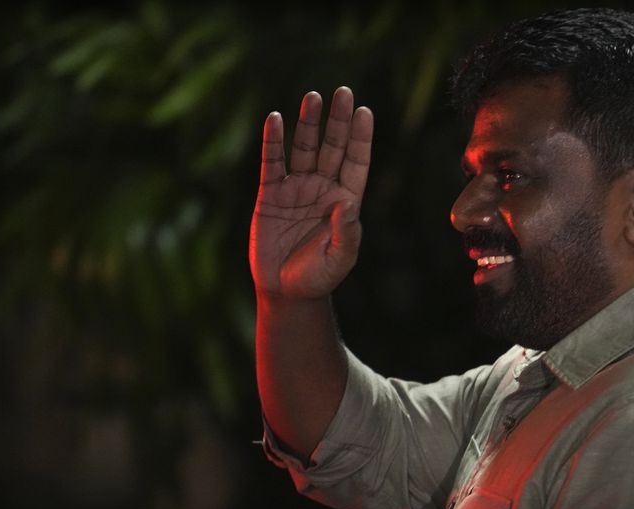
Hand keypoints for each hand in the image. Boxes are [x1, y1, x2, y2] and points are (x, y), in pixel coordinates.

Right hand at [249, 87, 373, 299]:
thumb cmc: (318, 278)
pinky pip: (272, 163)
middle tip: (342, 92)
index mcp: (345, 201)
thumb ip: (346, 233)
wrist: (285, 291)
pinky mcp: (270, 194)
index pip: (356, 162)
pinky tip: (274, 119)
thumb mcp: (339, 259)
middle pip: (332, 147)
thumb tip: (347, 204)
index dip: (360, 137)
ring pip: (303, 148)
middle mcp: (323, 189)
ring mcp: (296, 189)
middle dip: (337, 121)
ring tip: (312, 97)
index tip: (364, 112)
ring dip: (308, 123)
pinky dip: (272, 141)